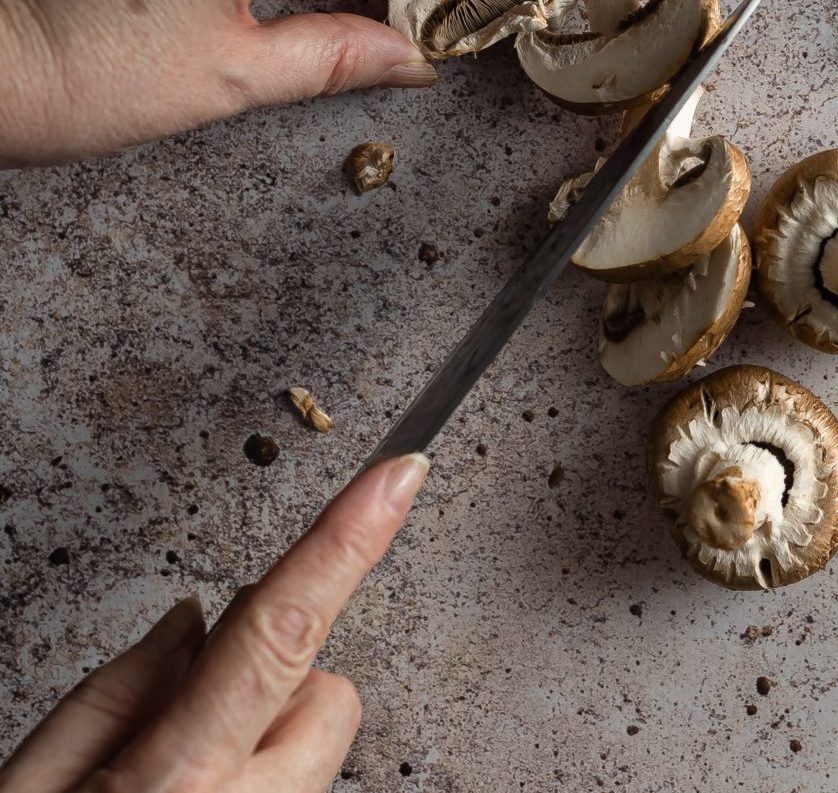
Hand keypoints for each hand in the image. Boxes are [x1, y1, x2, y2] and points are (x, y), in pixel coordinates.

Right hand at [0, 454, 428, 792]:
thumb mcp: (24, 789)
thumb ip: (115, 693)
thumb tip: (199, 623)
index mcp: (174, 783)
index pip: (282, 632)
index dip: (345, 543)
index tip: (402, 474)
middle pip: (330, 691)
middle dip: (275, 686)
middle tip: (182, 733)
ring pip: (325, 747)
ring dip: (271, 745)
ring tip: (183, 792)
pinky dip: (267, 786)